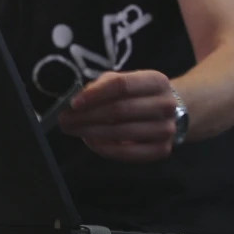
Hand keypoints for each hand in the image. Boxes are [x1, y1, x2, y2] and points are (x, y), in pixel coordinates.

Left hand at [58, 70, 177, 162]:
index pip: (121, 85)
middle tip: (64, 120)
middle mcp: (166, 105)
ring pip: (121, 132)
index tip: (73, 103)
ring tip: (73, 130)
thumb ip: (101, 86)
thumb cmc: (137, 94)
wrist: (168, 114)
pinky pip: (127, 152)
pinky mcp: (162, 150)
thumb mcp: (122, 81)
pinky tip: (90, 141)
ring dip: (91, 132)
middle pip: (119, 110)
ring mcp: (166, 129)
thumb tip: (77, 100)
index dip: (95, 94)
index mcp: (157, 81)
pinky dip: (105, 148)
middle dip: (87, 116)